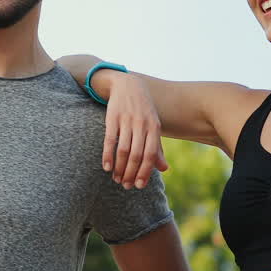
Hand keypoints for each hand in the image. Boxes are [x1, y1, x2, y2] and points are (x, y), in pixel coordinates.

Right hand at [100, 72, 167, 189]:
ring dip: (119, 167)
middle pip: (136, 155)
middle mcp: (142, 124)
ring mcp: (127, 120)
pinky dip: (108, 155)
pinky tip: (106, 167)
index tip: (139, 186)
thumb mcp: (153, 126)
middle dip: (131, 173)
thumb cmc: (142, 110)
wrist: (127, 85)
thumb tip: (164, 169)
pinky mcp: (112, 117)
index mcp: (154, 128)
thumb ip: (157, 148)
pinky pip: (110, 140)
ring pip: (123, 150)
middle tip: (126, 186)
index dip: (145, 172)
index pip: (150, 155)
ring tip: (116, 179)